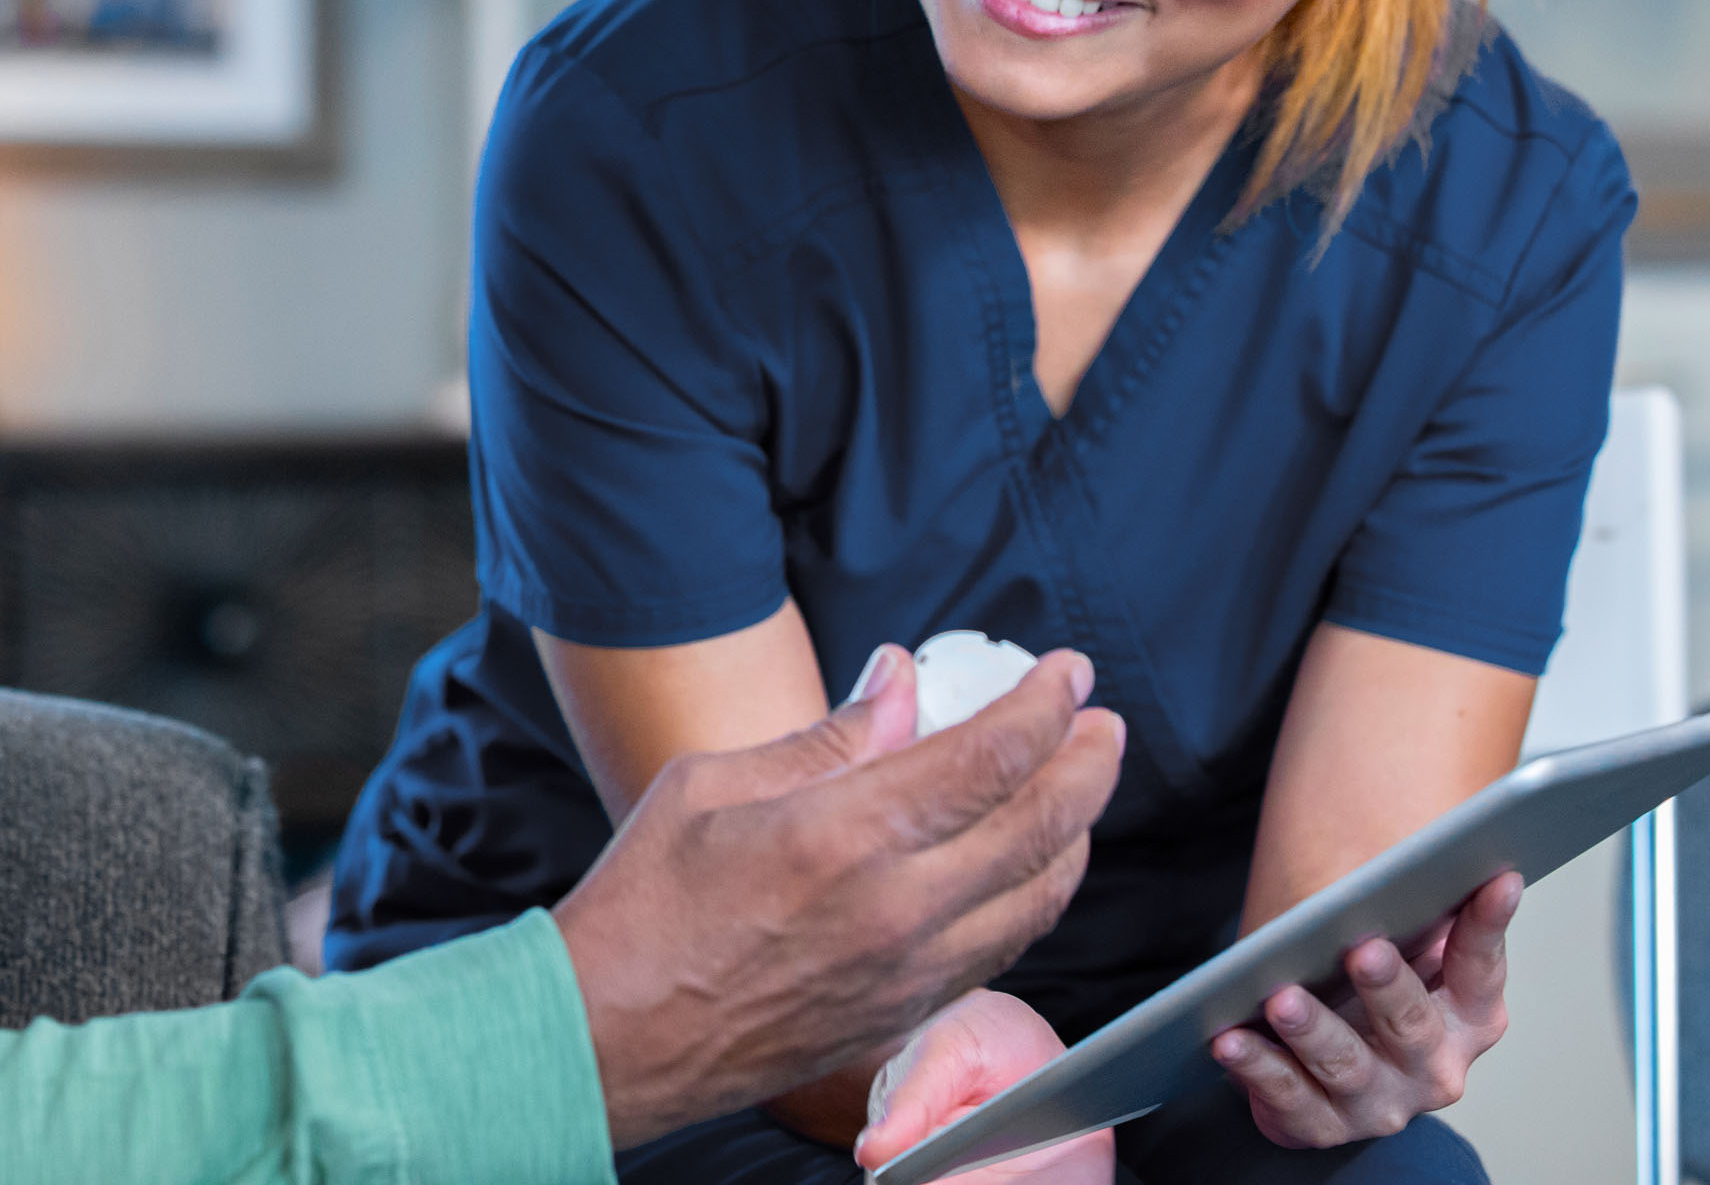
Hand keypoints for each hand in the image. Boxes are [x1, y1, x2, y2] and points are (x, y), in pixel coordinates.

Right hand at [555, 644, 1124, 1149]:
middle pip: (1043, 828)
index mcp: (846, 836)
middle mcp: (896, 911)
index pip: (991, 757)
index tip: (1066, 671)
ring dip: (1077, 832)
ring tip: (1078, 784)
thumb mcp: (713, 783)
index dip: (1045, 705)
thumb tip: (900, 682)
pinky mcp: (903, 1016)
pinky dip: (1035, 895)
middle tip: (1099, 720)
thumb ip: (826, 736)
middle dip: (1089, 762)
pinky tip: (1028, 863)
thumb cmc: (644, 905)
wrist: (610, 1037)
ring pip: (1040, 898)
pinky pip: (1003, 949)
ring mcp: (908, 974)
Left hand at [1209, 872, 1519, 1146]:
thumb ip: (1414, 902)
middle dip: (1387, 988)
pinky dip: (1257, 1069)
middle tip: (1364, 949)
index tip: (1495, 879)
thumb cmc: (1363, 980)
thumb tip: (1421, 852)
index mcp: (1469, 1017)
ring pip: (1346, 1068)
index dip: (1488, 924)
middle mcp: (1433, 1069)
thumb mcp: (1399, 936)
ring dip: (1314, 1032)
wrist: (1320, 1050)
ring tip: (1282, 998)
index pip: (1481, 969)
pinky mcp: (1321, 1124)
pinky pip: (1287, 1099)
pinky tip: (1230, 1039)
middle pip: (1412, 1027)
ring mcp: (1379, 1104)